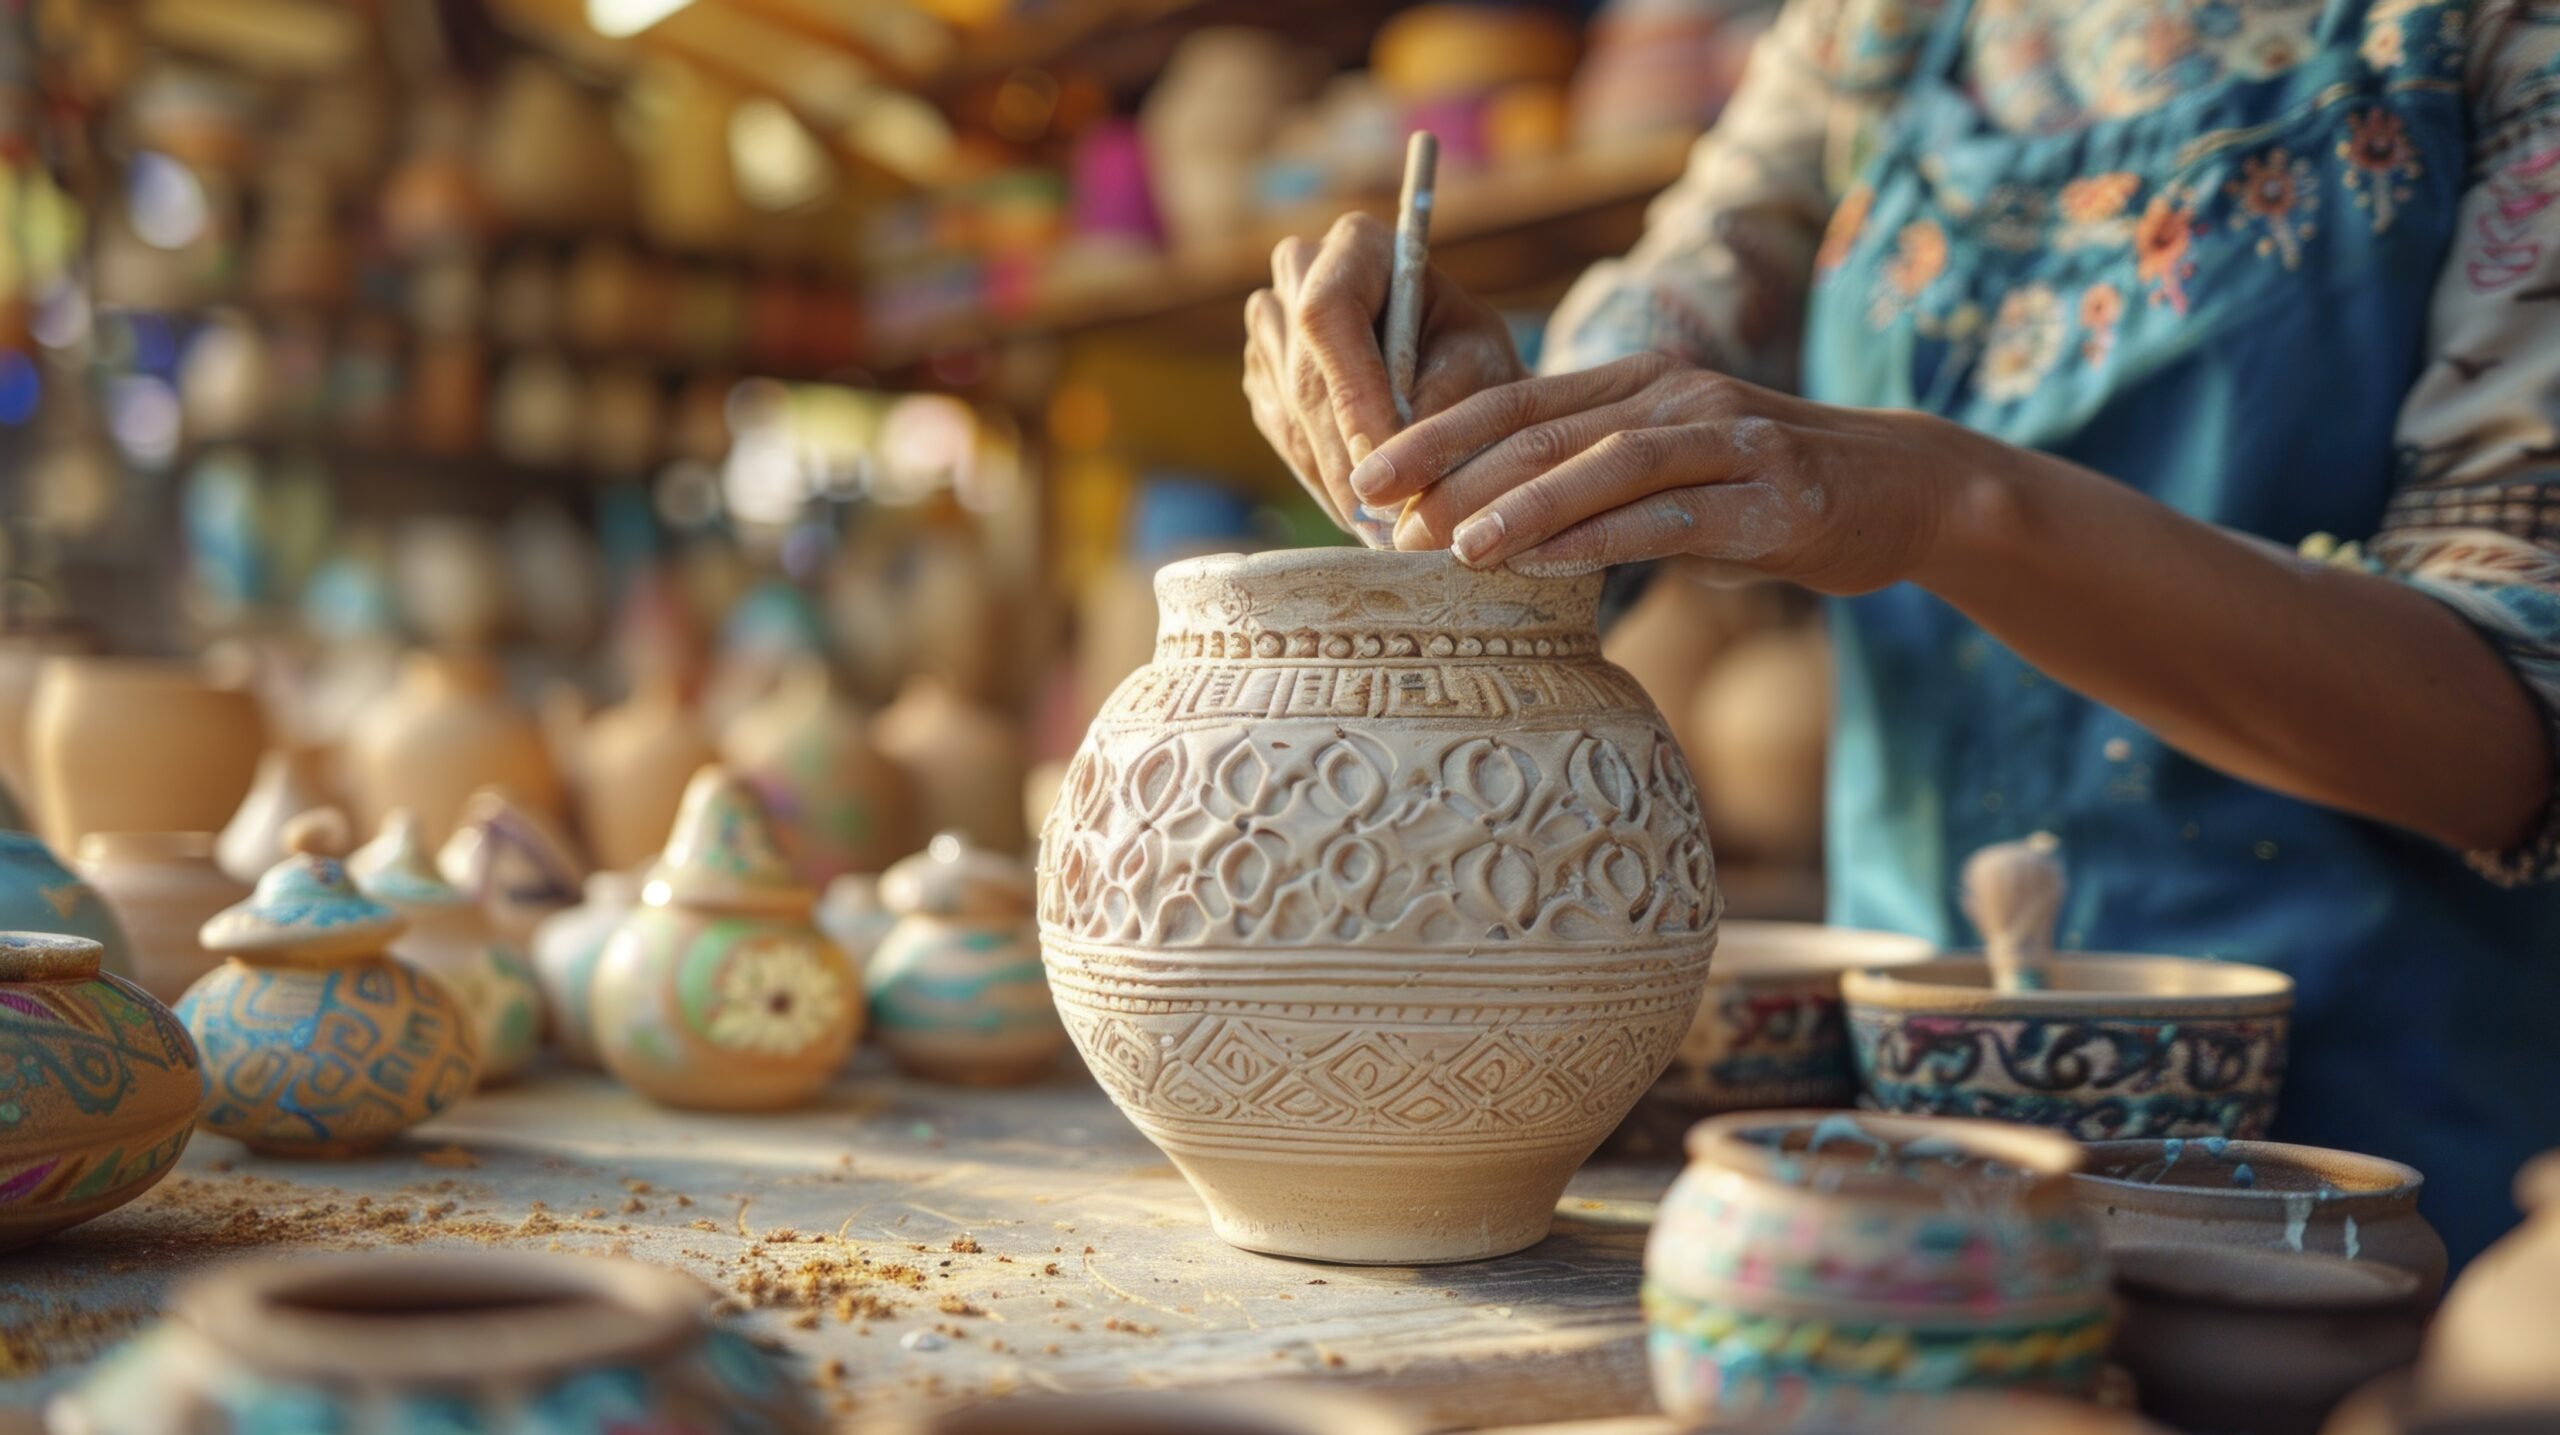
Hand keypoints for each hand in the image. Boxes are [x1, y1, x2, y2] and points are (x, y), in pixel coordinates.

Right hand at [1244, 212, 1527, 529]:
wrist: (1453, 371)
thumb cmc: (1475, 359)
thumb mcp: (1482, 368)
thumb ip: (1442, 402)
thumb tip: (1387, 457)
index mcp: (1356, 247)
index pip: (1327, 314)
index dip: (1351, 394)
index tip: (1387, 463)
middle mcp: (1297, 274)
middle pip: (1304, 375)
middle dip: (1347, 456)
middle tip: (1388, 522)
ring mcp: (1269, 327)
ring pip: (1289, 415)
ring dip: (1336, 480)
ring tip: (1384, 529)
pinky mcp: (1262, 378)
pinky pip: (1283, 439)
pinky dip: (1324, 482)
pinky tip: (1363, 508)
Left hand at [1347, 352, 1989, 592]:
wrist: (1904, 490)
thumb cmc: (1767, 491)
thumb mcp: (1671, 475)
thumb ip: (1594, 489)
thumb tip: (1488, 532)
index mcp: (1639, 384)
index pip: (1517, 401)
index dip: (1436, 434)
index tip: (1366, 476)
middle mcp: (1675, 397)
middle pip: (1544, 428)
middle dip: (1455, 472)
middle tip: (1385, 520)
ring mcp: (1727, 442)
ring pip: (1602, 465)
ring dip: (1520, 505)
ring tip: (1450, 545)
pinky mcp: (1770, 498)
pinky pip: (1668, 517)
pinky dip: (1597, 539)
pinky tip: (1542, 565)